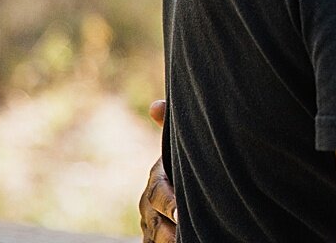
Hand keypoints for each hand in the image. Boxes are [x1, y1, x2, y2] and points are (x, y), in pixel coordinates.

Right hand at [140, 99, 177, 242]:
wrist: (186, 190)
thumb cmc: (185, 163)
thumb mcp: (180, 148)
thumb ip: (170, 128)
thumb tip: (156, 105)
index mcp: (156, 181)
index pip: (157, 192)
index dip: (169, 201)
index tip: (182, 210)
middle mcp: (149, 206)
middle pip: (154, 219)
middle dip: (168, 227)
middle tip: (185, 230)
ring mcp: (150, 226)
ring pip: (153, 237)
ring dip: (168, 240)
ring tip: (184, 241)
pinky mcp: (154, 240)